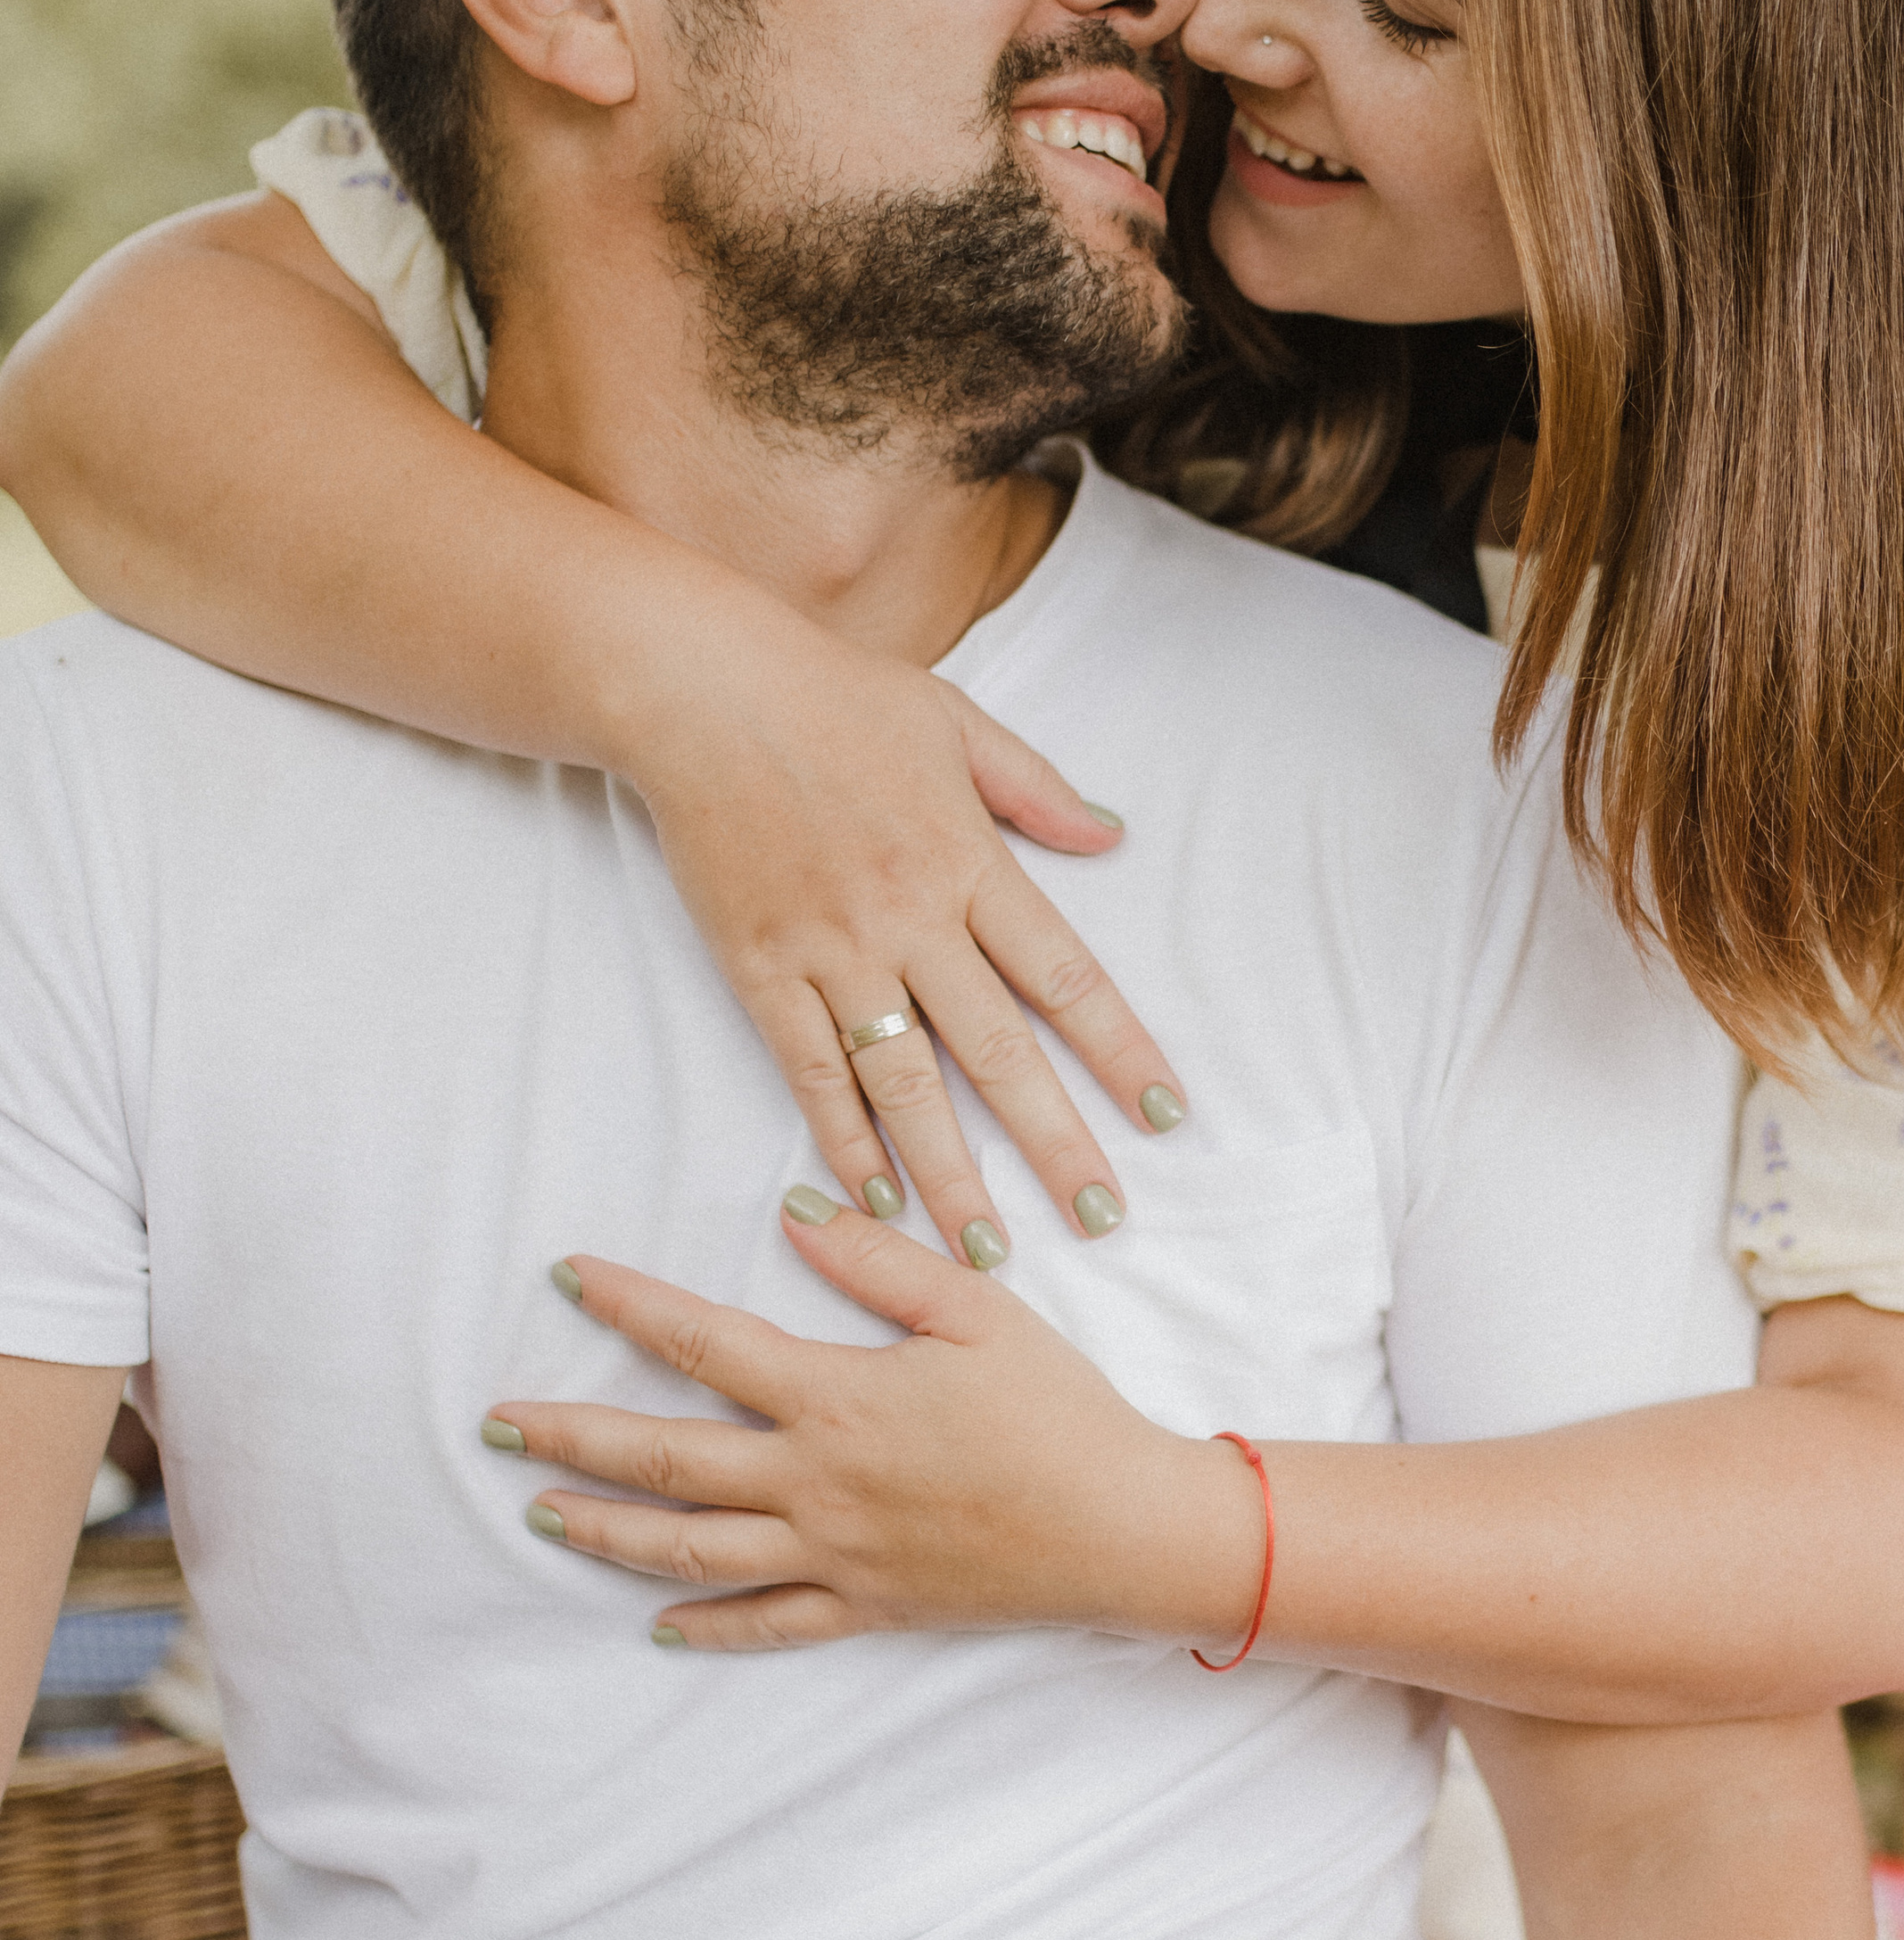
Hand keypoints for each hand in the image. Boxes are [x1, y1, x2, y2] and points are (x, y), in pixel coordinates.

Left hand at [493, 1205, 1260, 1652]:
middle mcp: (815, 1484)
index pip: (705, 1343)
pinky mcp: (866, 1609)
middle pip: (667, 1460)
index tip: (570, 1278)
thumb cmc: (1057, 1409)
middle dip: (572, 1438)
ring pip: (692, 1552)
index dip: (630, 1307)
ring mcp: (834, 1557)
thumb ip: (878, 1262)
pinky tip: (657, 1622)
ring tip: (544, 1512)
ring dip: (609, 1531)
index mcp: (836, 1398)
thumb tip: (795, 1214)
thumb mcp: (975, 1309)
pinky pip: (766, 1626)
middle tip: (498, 1424)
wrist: (1123, 1528)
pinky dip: (705, 1627)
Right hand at [629, 612, 1184, 1265]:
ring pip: (905, 1083)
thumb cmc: (835, 695)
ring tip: (991, 1249)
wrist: (703, 690)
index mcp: (969, 858)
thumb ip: (1035, 787)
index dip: (1118, 1048)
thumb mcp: (956, 720)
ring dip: (951, 1172)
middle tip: (1101, 1217)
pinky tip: (876, 1197)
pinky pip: (811, 1071)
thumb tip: (1112, 832)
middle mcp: (910, 917)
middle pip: (997, 1050)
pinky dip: (845, 1138)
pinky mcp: (761, 967)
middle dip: (1055, 1140)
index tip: (1164, 1112)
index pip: (1064, 975)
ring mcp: (831, 950)